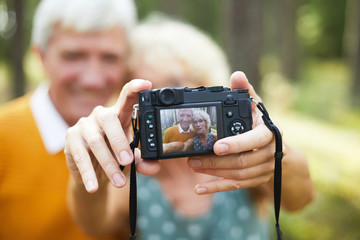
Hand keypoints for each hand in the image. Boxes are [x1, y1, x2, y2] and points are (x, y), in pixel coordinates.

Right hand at [65, 79, 159, 192]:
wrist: (92, 172)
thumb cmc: (114, 157)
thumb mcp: (131, 160)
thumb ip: (142, 161)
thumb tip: (154, 167)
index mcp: (119, 115)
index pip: (127, 97)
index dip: (135, 88)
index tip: (146, 84)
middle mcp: (101, 116)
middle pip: (109, 120)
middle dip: (119, 142)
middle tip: (128, 162)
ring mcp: (84, 125)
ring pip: (95, 141)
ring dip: (107, 164)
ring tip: (119, 182)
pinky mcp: (70, 138)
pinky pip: (79, 155)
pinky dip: (88, 172)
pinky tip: (94, 185)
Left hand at [188, 71, 284, 193]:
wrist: (279, 148)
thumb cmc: (260, 124)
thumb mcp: (256, 107)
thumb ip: (246, 92)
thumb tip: (237, 75)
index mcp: (269, 133)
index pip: (255, 140)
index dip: (237, 144)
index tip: (216, 146)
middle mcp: (270, 153)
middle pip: (242, 161)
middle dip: (216, 161)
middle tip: (193, 158)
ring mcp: (264, 169)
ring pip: (237, 174)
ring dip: (213, 172)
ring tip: (193, 165)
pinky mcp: (256, 180)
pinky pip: (236, 186)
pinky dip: (217, 188)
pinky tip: (199, 189)